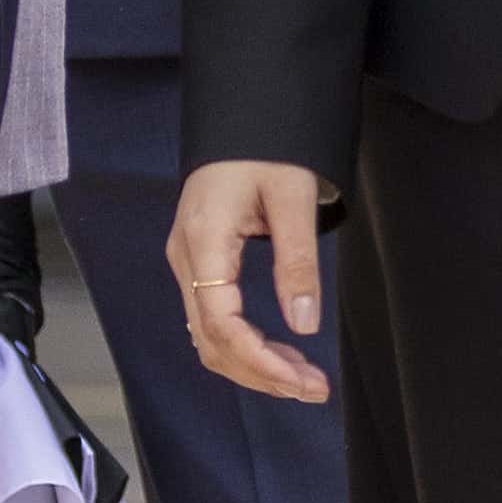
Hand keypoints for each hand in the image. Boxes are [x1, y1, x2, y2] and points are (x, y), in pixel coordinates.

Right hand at [172, 158, 331, 402]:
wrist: (243, 113)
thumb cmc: (268, 145)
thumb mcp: (294, 196)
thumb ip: (297, 260)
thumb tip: (305, 323)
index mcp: (204, 239)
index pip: (221, 322)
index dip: (260, 360)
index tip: (302, 380)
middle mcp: (186, 256)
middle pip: (211, 340)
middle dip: (261, 373)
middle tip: (314, 388)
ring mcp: (188, 261)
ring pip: (208, 337)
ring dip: (253, 365)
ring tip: (303, 378)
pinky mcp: (199, 262)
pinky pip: (212, 320)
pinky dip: (244, 346)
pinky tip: (279, 353)